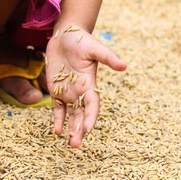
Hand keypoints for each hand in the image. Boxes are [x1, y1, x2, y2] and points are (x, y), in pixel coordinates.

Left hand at [45, 26, 125, 147]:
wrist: (66, 35)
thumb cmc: (81, 40)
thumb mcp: (95, 48)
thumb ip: (108, 57)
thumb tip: (124, 66)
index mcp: (90, 84)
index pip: (92, 105)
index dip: (90, 117)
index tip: (87, 128)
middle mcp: (80, 91)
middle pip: (81, 115)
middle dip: (79, 130)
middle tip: (76, 144)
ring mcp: (68, 92)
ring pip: (71, 115)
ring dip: (70, 129)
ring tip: (70, 144)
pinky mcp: (56, 89)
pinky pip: (58, 108)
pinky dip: (58, 120)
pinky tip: (57, 132)